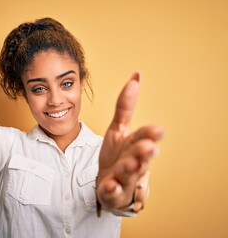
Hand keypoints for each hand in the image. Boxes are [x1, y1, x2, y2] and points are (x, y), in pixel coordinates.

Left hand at [96, 73, 163, 209]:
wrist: (109, 182)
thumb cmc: (117, 154)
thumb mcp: (118, 128)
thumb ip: (125, 105)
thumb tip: (136, 75)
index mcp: (135, 145)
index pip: (144, 137)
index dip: (150, 134)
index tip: (158, 130)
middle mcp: (134, 161)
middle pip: (141, 156)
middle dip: (144, 152)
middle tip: (147, 147)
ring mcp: (124, 178)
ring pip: (128, 174)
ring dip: (130, 168)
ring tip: (130, 163)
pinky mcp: (113, 192)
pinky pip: (112, 191)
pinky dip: (112, 189)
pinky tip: (110, 186)